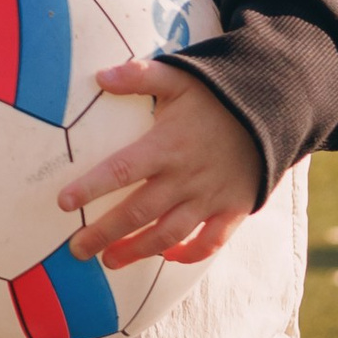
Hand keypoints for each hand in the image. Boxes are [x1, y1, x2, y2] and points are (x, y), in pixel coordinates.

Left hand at [57, 59, 260, 267]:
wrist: (273, 109)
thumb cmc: (217, 95)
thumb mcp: (180, 77)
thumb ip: (140, 76)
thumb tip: (100, 76)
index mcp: (167, 146)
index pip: (121, 170)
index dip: (91, 188)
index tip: (64, 203)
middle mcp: (186, 177)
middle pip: (139, 213)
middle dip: (105, 233)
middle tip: (77, 249)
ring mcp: (210, 197)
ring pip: (169, 234)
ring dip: (138, 250)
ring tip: (110, 261)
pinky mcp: (232, 209)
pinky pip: (210, 242)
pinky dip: (189, 255)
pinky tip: (167, 258)